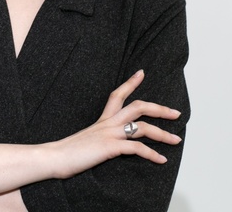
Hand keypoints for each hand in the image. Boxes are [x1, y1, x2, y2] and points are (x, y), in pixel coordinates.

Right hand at [48, 70, 180, 178]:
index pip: (117, 95)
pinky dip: (152, 154)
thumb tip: (106, 144)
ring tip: (176, 140)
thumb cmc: (67, 151)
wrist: (55, 156)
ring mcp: (110, 134)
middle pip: (139, 107)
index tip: (141, 72)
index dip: (130, 83)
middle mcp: (108, 123)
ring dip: (163, 134)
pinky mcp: (111, 147)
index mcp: (102, 120)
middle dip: (160, 109)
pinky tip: (161, 159)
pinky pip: (137, 148)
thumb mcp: (86, 139)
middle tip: (175, 113)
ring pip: (143, 127)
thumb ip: (98, 138)